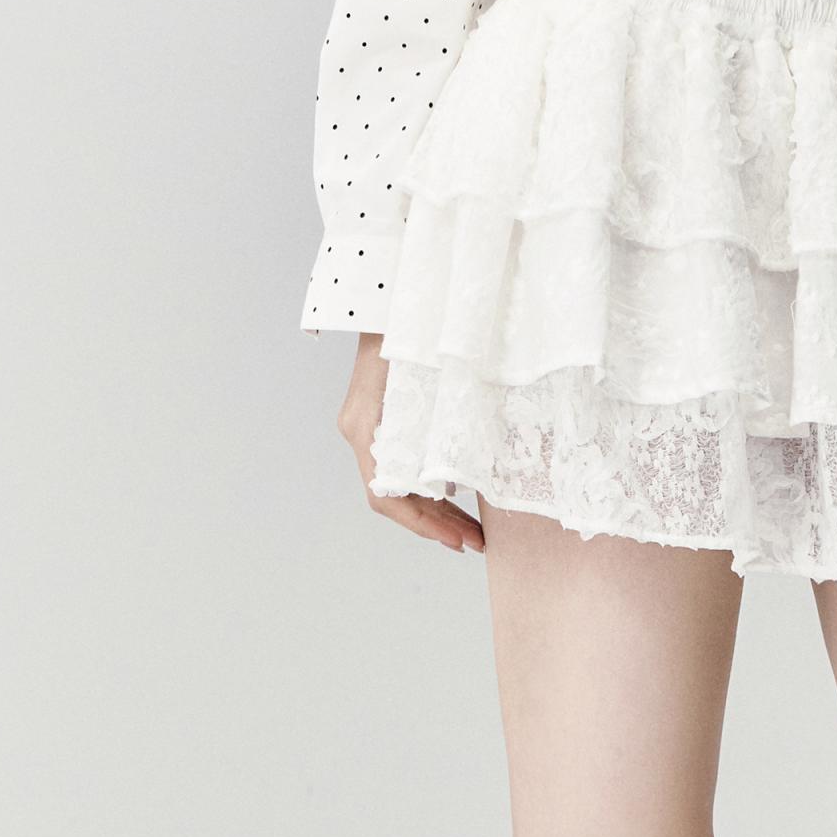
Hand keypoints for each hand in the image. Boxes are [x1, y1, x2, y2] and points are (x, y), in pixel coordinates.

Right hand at [337, 333, 484, 553]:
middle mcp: (359, 430)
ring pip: (399, 482)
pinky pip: (401, 462)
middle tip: (476, 543)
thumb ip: (437, 428)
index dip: (423, 525)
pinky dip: (429, 482)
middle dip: (437, 524)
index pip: (386, 497)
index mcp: (365, 427)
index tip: (457, 543)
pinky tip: (459, 492)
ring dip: (435, 507)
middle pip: (395, 496)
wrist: (390, 293)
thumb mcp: (431, 382)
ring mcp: (367, 424)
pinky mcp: (381, 417)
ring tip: (474, 527)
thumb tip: (456, 483)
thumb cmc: (411, 330)